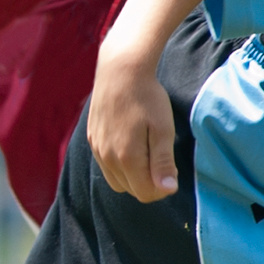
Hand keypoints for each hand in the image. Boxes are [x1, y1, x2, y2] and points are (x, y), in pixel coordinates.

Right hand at [88, 37, 175, 201]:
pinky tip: (130, 143)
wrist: (120, 70)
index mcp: (127, 158)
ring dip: (133, 176)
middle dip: (148, 183)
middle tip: (161, 158)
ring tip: (146, 152)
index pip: (145, 193)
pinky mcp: (92, 139)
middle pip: (131, 190)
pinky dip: (119, 164)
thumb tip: (167, 190)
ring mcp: (97, 149)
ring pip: (117, 181)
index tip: (171, 168)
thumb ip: (163, 162)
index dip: (162, 187)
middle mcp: (107, 158)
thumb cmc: (148, 97)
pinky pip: (106, 165)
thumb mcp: (163, 129)